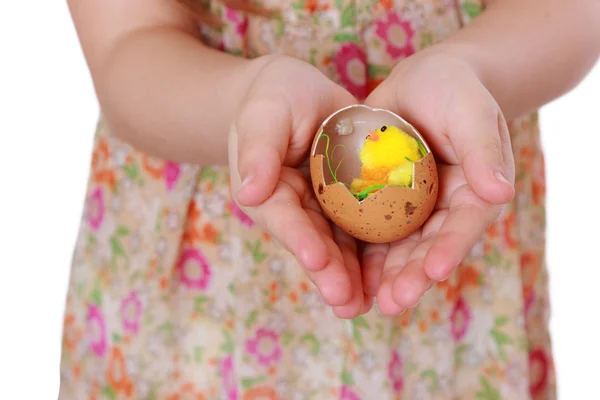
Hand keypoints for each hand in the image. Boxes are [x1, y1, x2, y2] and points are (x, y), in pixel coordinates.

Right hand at [228, 55, 371, 317]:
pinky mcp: (347, 203)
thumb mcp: (265, 113)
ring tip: (368, 305)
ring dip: (351, 277)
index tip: (318, 260)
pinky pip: (361, 230)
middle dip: (329, 274)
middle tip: (347, 301)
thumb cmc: (275, 96)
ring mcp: (321, 209)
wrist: (300, 94)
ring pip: (337, 246)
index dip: (300, 240)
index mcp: (267, 190)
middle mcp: (293, 208)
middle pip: (312, 243)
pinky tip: (392, 276)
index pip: (283, 218)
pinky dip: (374, 255)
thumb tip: (248, 192)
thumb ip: (258, 149)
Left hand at [362, 48, 515, 314]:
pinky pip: (370, 228)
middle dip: (411, 276)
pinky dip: (359, 251)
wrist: (422, 82)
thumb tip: (500, 194)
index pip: (464, 225)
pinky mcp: (382, 200)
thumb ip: (482, 150)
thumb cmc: (455, 90)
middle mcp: (443, 207)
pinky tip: (342, 272)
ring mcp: (411, 207)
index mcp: (474, 192)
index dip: (450, 249)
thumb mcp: (471, 112)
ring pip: (399, 246)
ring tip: (367, 302)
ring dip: (384, 275)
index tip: (434, 272)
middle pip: (429, 246)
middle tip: (392, 303)